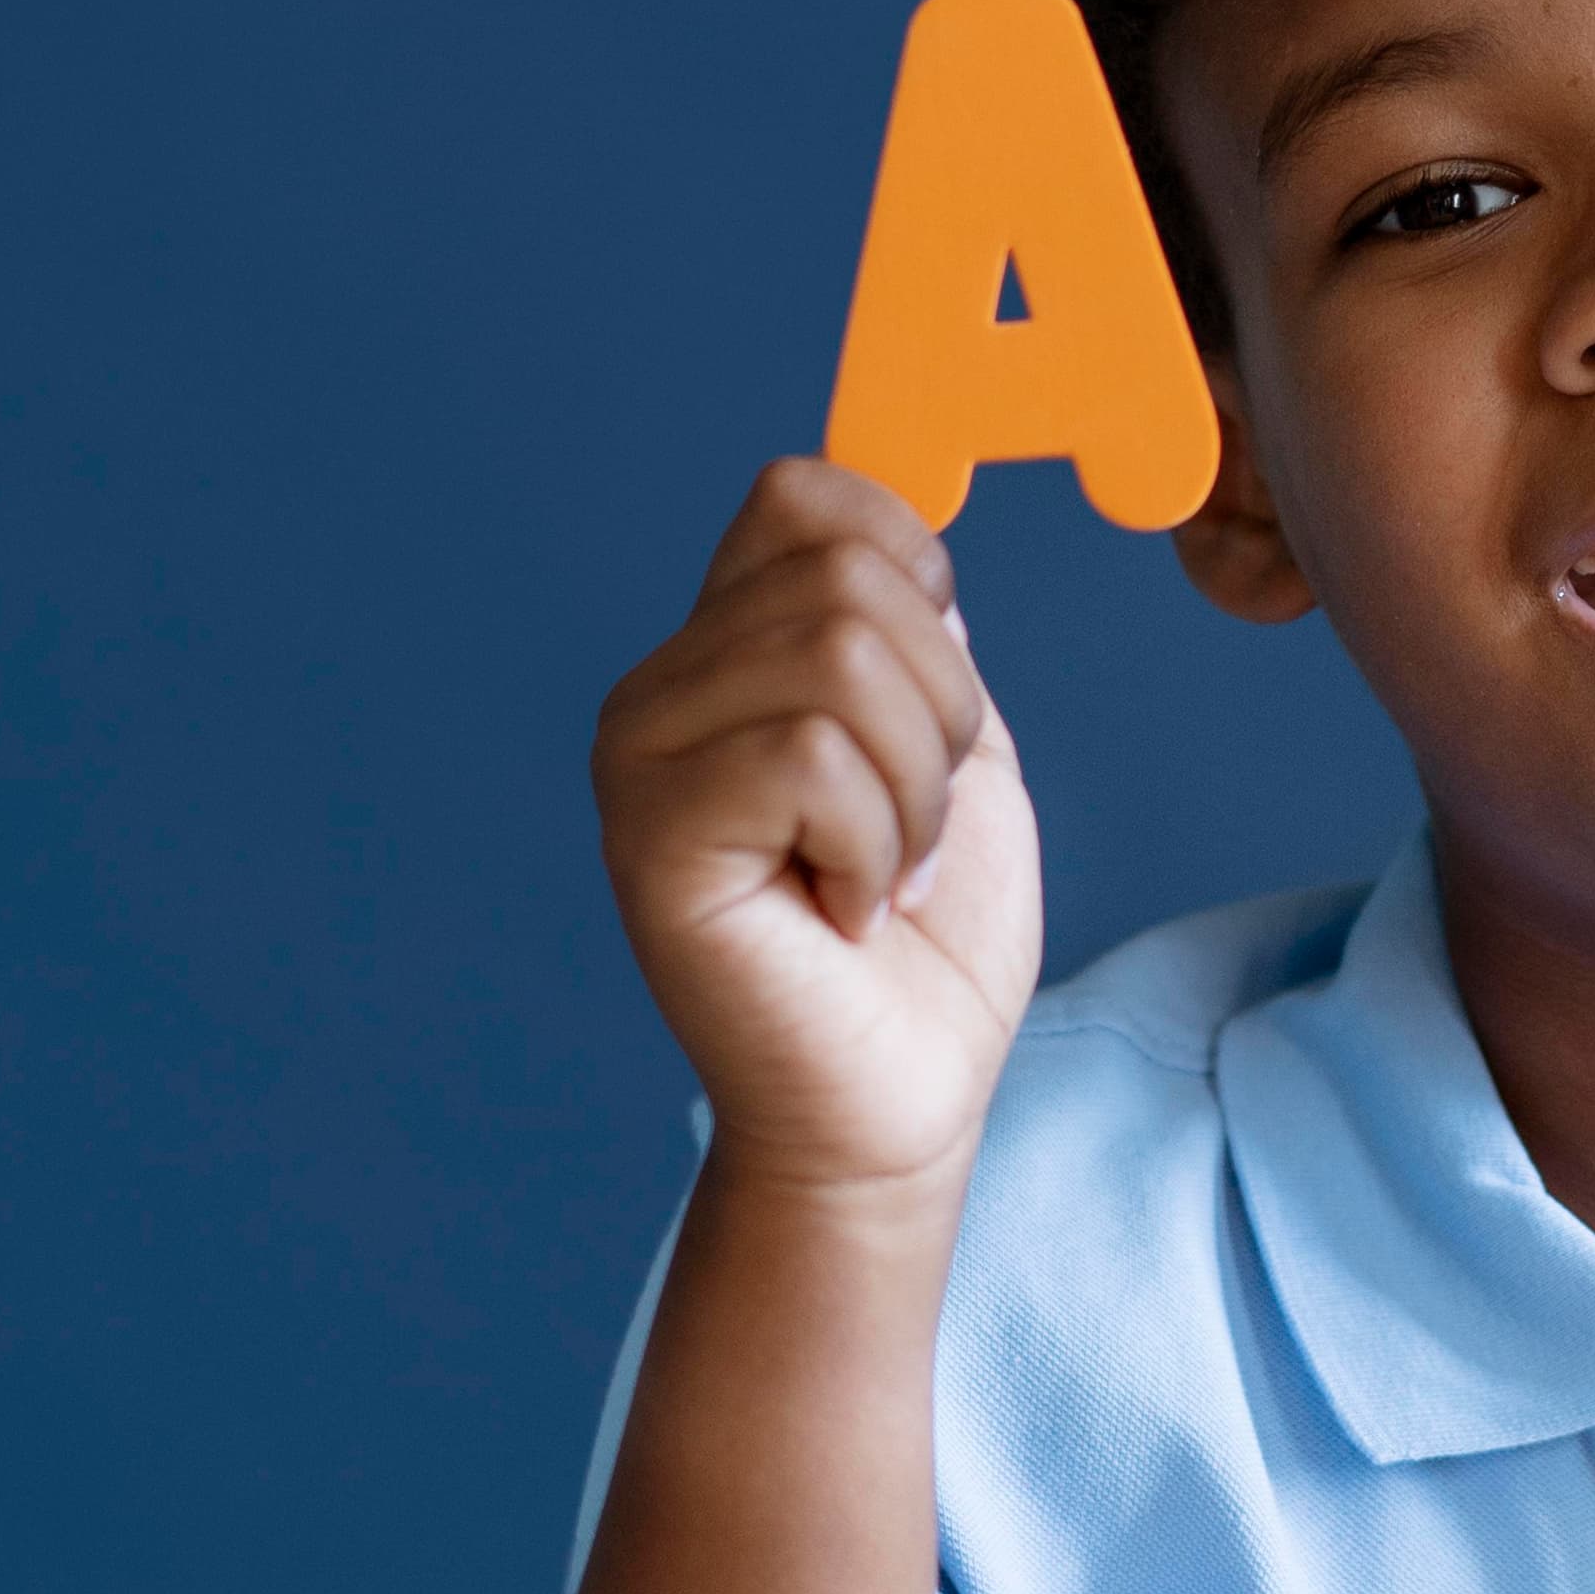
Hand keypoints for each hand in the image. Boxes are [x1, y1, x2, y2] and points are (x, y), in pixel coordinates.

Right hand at [592, 459, 1044, 1210]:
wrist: (903, 1098)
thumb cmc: (932, 936)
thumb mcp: (953, 743)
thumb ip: (916, 628)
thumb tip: (895, 526)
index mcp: (725, 645)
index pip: (809, 495)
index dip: (915, 579)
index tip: (929, 714)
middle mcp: (662, 686)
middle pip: (849, 576)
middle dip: (942, 712)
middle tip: (916, 828)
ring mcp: (641, 758)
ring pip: (840, 658)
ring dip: (915, 789)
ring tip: (882, 874)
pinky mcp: (650, 838)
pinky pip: (811, 757)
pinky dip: (876, 846)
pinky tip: (845, 912)